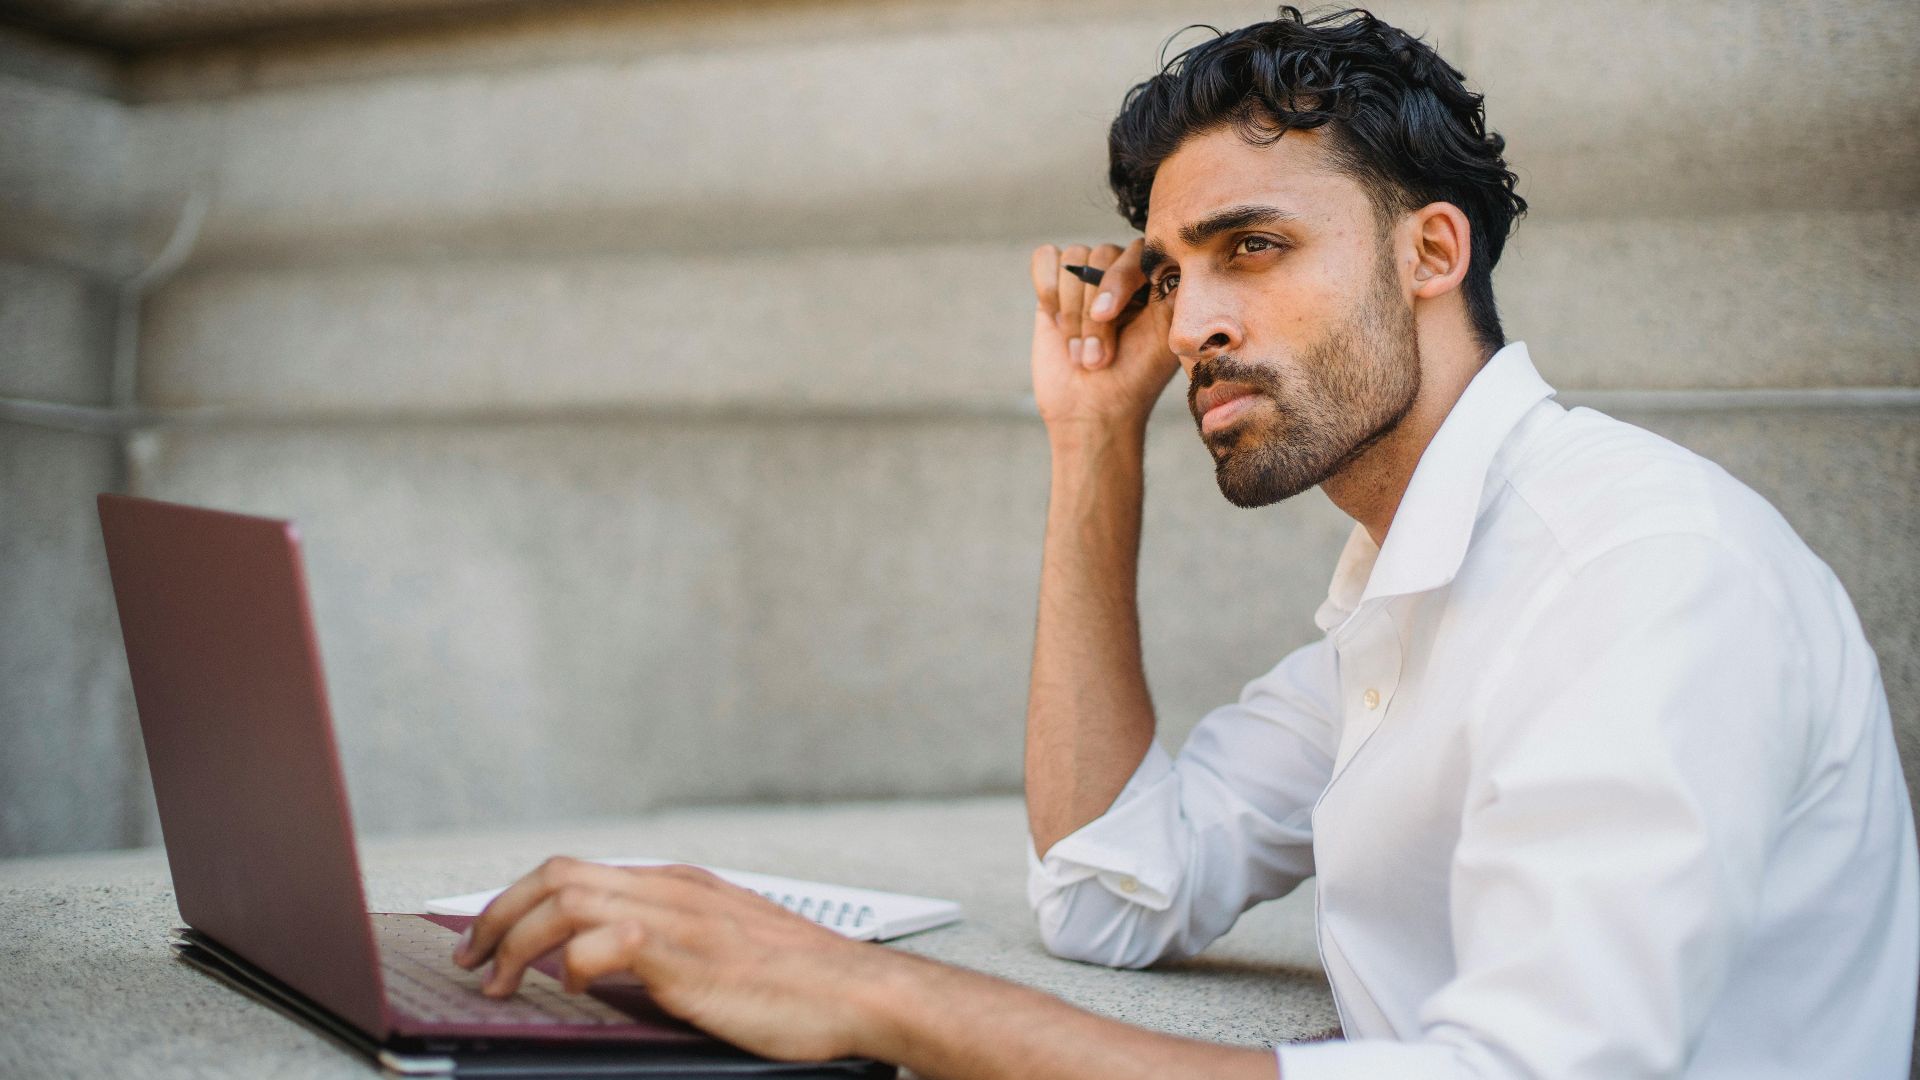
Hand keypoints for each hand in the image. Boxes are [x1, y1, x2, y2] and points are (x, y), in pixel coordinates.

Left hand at [453, 857, 895, 1061]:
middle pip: (556, 874)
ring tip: (497, 981)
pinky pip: (605, 942)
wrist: (858, 992)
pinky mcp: (687, 955)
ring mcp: (679, 918)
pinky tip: (571, 990)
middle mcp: (671, 890)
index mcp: (677, 885)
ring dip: (515, 940)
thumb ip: (668, 946)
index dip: (516, 901)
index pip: (575, 871)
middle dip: (496, 914)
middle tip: (470, 958)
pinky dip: (572, 964)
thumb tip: (603, 968)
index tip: (487, 937)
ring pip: (566, 901)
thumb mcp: (721, 949)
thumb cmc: (799, 984)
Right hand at [1029, 240, 1177, 436]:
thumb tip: (1177, 259)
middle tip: (1096, 358)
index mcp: (1153, 281)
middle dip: (1093, 314)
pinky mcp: (1053, 288)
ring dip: (1072, 313)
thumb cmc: (1133, 379)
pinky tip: (1055, 323)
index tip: (1106, 316)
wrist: (1092, 410)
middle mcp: (1121, 274)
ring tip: (1080, 353)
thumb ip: (1173, 294)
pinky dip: (1048, 289)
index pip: (1138, 253)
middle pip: (1101, 256)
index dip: (1118, 280)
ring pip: (1072, 262)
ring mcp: (1086, 279)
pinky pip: (1046, 259)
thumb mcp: (1165, 337)